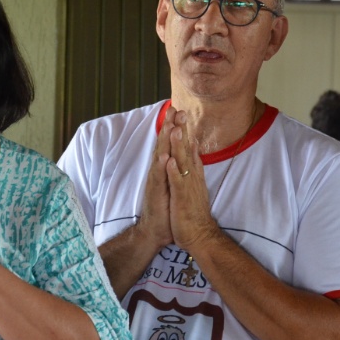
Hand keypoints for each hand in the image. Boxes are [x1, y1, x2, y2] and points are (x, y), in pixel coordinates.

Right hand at [136, 107, 174, 248]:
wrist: (156, 230)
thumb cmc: (166, 207)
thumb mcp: (173, 183)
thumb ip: (177, 167)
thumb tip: (183, 152)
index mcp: (165, 168)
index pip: (169, 144)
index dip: (173, 127)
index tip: (178, 110)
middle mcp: (158, 171)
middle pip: (163, 144)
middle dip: (169, 126)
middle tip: (174, 108)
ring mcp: (156, 181)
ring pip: (160, 156)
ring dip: (164, 141)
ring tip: (169, 125)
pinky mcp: (156, 193)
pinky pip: (159, 178)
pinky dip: (162, 167)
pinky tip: (165, 157)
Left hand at [166, 110, 217, 249]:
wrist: (199, 234)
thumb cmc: (193, 210)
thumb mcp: (194, 184)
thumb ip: (194, 165)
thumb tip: (195, 147)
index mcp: (192, 173)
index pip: (188, 147)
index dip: (184, 130)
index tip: (180, 112)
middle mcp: (191, 176)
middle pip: (186, 149)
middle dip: (182, 130)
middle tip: (180, 111)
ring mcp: (187, 186)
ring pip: (182, 163)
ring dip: (179, 146)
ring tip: (176, 128)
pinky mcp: (182, 198)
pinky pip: (177, 183)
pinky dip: (173, 171)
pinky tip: (169, 160)